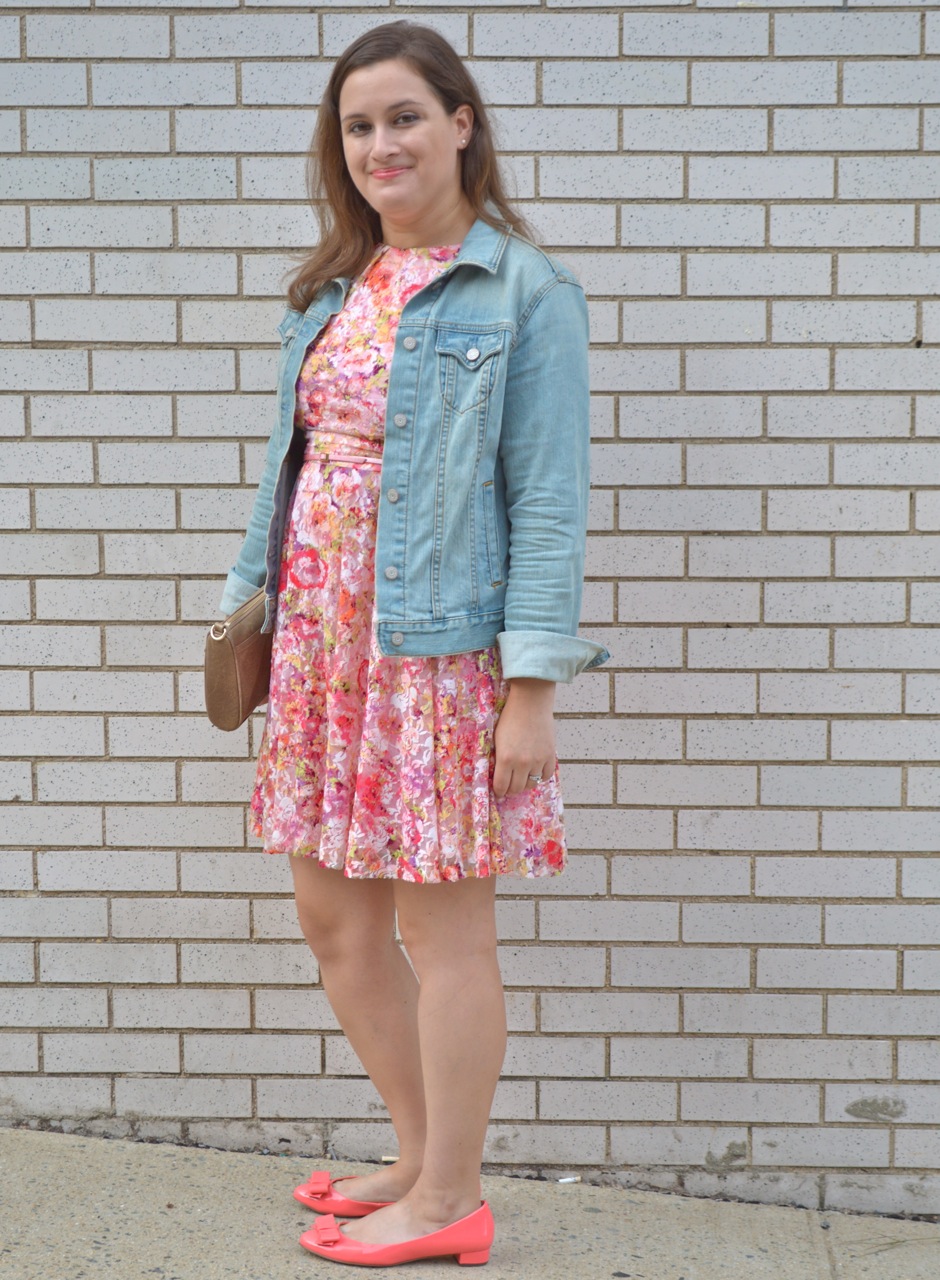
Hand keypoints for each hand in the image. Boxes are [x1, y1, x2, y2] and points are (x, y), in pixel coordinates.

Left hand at [492, 678, 556, 798]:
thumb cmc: (510, 717)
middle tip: (509, 785)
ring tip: (522, 778)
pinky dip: (540, 776)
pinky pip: (546, 776)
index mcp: (505, 758)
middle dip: (510, 789)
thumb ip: (498, 758)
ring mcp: (538, 760)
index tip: (498, 790)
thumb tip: (498, 773)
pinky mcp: (550, 756)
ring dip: (525, 783)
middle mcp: (522, 763)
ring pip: (532, 784)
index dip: (498, 791)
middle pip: (516, 788)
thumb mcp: (497, 739)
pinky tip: (535, 771)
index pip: (501, 786)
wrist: (530, 702)